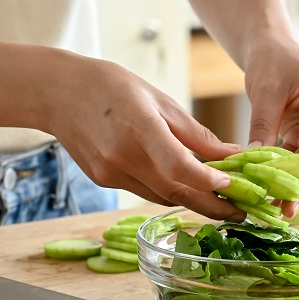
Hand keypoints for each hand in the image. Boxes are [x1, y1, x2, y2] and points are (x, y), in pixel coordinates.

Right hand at [50, 58, 242, 218]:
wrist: (56, 93)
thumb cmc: (111, 86)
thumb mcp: (159, 99)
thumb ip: (195, 133)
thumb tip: (232, 154)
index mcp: (139, 127)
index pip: (180, 166)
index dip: (209, 181)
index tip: (234, 186)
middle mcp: (123, 156)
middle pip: (175, 192)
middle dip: (212, 206)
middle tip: (241, 213)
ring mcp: (110, 173)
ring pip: (162, 196)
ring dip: (192, 201)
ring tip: (222, 202)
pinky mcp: (104, 181)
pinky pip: (144, 192)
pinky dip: (168, 191)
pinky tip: (185, 187)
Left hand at [244, 40, 298, 212]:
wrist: (266, 50)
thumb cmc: (272, 60)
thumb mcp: (266, 90)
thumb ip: (264, 123)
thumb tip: (254, 158)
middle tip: (291, 204)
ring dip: (296, 183)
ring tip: (280, 208)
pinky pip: (296, 159)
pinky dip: (284, 175)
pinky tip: (272, 194)